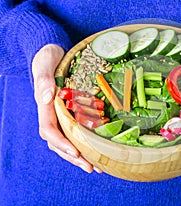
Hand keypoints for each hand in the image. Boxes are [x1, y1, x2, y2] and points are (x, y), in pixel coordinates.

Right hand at [32, 44, 99, 172]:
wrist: (54, 54)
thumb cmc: (48, 57)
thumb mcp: (45, 62)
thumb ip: (43, 79)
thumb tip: (46, 97)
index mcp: (45, 106)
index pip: (49, 129)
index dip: (61, 143)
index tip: (75, 152)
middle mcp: (52, 114)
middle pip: (59, 142)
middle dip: (73, 156)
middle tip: (90, 168)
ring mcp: (61, 115)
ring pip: (68, 140)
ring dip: (80, 155)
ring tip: (96, 167)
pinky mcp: (71, 112)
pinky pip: (76, 131)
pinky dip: (85, 143)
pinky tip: (97, 150)